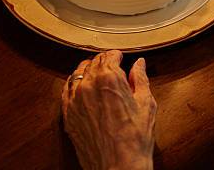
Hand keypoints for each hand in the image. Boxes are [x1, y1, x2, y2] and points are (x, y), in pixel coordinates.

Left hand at [62, 50, 155, 169]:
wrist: (118, 167)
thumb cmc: (135, 139)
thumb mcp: (146, 103)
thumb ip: (140, 79)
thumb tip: (139, 64)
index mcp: (109, 78)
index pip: (109, 56)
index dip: (117, 55)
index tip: (121, 58)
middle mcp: (88, 85)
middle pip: (93, 62)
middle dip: (104, 62)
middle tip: (113, 66)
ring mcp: (75, 100)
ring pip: (78, 74)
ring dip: (88, 71)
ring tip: (98, 76)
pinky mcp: (68, 115)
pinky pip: (67, 91)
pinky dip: (74, 85)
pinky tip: (82, 87)